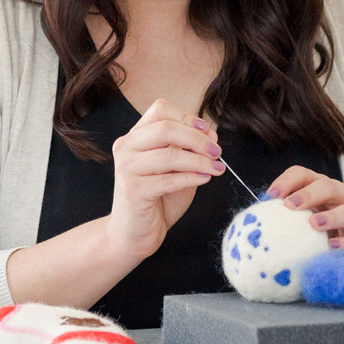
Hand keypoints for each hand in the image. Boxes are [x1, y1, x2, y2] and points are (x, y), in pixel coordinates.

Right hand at [107, 98, 224, 260]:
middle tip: (216, 152)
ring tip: (217, 168)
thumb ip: (190, 150)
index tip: (208, 131)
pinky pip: (169, 179)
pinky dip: (192, 177)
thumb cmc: (158, 199)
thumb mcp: (178, 169)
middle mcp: (127, 147)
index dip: (188, 117)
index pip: (160, 109)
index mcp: (136, 136)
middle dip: (197, 138)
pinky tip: (205, 179)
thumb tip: (211, 133)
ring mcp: (127, 168)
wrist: (134, 234)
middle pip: (165, 127)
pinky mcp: (133, 190)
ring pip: (169, 154)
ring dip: (199, 160)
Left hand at [266, 165, 343, 247]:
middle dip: (308, 194)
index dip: (287, 181)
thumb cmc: (318, 230)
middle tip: (290, 205)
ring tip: (314, 224)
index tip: (271, 195)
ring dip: (331, 217)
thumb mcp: (301, 218)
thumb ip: (284, 215)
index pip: (303, 174)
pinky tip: (332, 247)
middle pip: (326, 186)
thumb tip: (257, 219)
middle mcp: (341, 195)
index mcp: (321, 186)